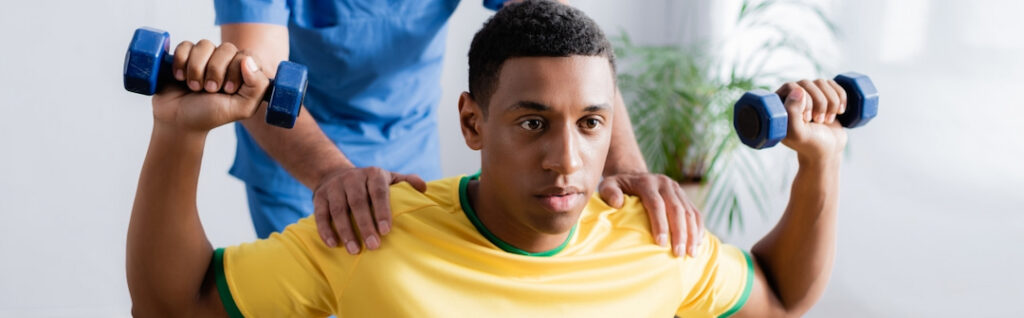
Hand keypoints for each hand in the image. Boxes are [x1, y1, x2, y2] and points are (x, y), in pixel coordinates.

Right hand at [151, 40, 268, 131]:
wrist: (175, 121)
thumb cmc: (209, 115)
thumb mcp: (241, 108)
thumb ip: (258, 86)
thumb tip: (248, 60)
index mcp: (243, 74)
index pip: (248, 56)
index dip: (236, 70)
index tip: (227, 90)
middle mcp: (225, 63)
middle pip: (226, 48)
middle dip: (216, 71)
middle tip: (209, 90)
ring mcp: (205, 58)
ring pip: (205, 45)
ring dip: (196, 69)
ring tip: (194, 87)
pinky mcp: (184, 55)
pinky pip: (185, 45)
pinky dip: (181, 62)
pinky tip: (180, 77)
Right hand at [313, 167, 427, 253]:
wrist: (334, 173)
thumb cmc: (370, 183)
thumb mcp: (388, 178)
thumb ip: (406, 182)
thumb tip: (424, 189)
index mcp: (373, 174)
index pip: (378, 192)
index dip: (382, 211)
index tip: (386, 231)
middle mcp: (352, 178)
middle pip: (358, 203)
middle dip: (365, 225)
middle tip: (373, 246)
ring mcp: (334, 187)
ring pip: (338, 210)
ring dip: (346, 231)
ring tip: (354, 250)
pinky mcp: (319, 196)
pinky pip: (320, 214)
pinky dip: (325, 230)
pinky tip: (333, 244)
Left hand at [598, 172, 703, 256]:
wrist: (634, 176)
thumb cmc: (618, 188)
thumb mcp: (607, 186)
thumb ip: (609, 193)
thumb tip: (617, 203)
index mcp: (647, 182)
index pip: (656, 204)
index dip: (660, 224)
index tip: (660, 244)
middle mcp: (665, 183)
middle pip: (676, 209)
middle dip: (679, 233)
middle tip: (678, 253)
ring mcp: (677, 189)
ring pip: (689, 212)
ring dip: (692, 233)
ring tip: (691, 254)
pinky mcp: (684, 196)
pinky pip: (696, 212)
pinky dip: (699, 228)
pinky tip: (698, 243)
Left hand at [775, 79, 848, 158]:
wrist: (829, 152)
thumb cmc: (810, 144)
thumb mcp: (798, 133)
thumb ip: (793, 113)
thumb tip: (798, 89)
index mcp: (779, 104)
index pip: (791, 87)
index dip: (803, 101)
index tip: (807, 119)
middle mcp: (792, 97)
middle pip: (808, 83)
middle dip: (819, 103)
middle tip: (819, 121)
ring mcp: (809, 95)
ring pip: (822, 83)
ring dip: (830, 102)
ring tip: (827, 120)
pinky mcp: (825, 96)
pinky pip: (834, 84)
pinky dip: (841, 97)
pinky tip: (839, 111)